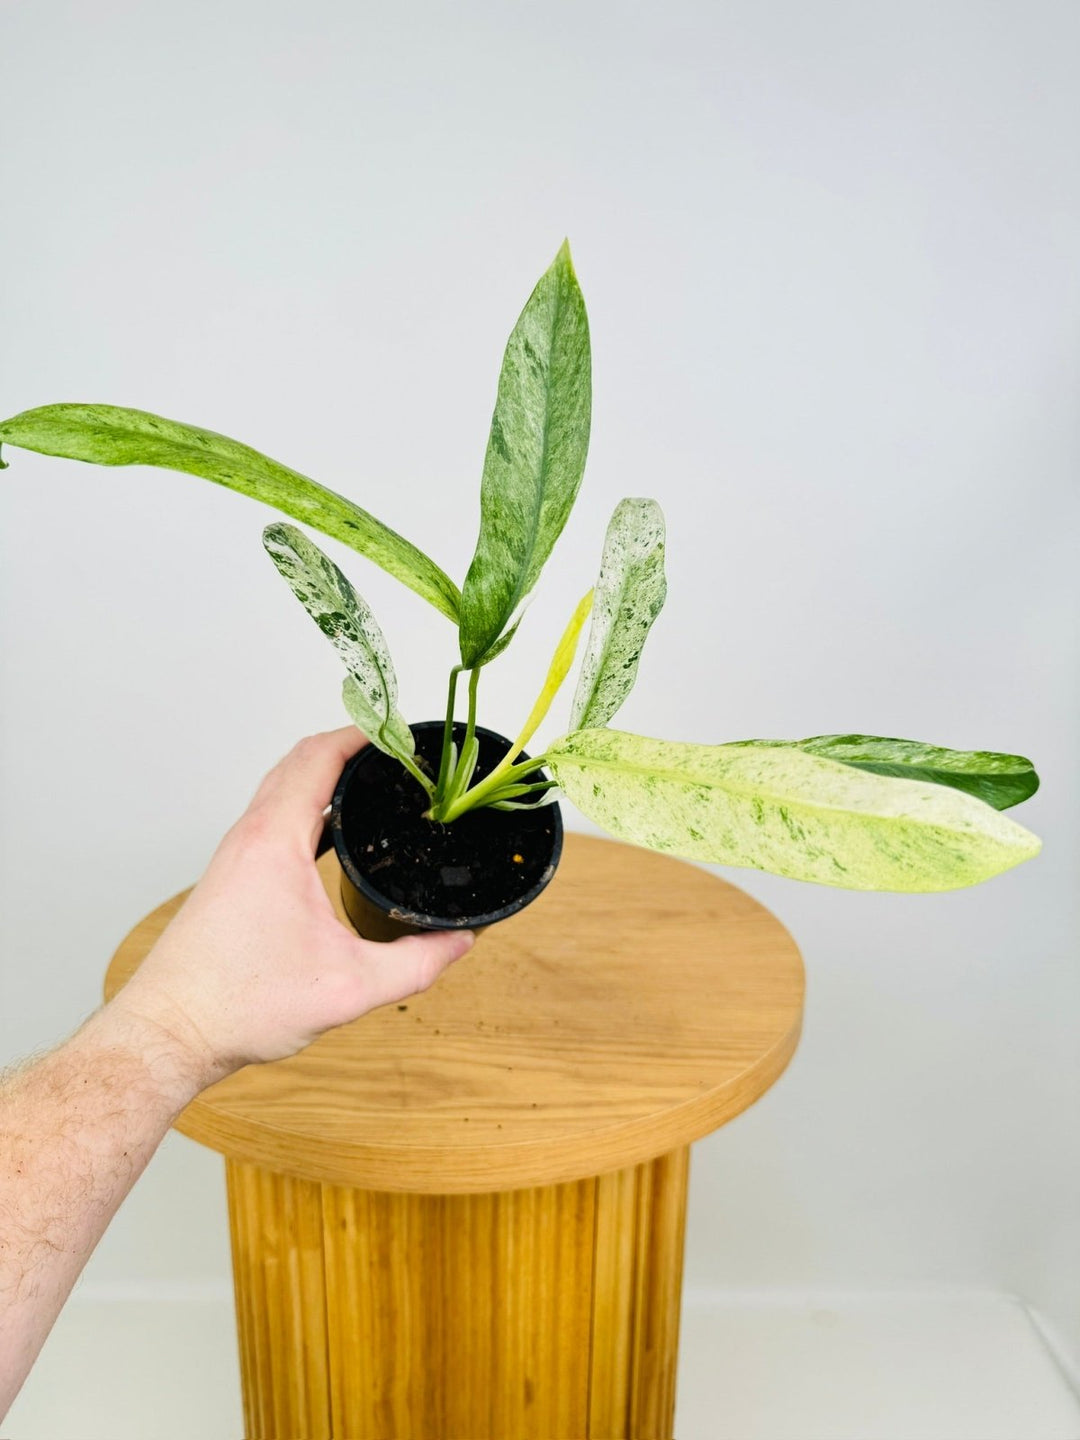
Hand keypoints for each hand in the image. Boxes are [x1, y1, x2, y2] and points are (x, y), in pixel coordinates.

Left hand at [107, 727, 474, 1093]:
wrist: (172, 1031)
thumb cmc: (239, 1004)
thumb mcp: (349, 987)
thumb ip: (416, 963)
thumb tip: (459, 942)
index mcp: (275, 842)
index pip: (319, 758)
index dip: (363, 735)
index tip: (401, 733)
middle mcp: (250, 837)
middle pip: (299, 762)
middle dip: (348, 746)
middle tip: (396, 751)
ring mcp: (237, 855)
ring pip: (281, 788)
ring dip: (323, 773)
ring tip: (371, 781)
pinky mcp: (232, 876)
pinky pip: (273, 817)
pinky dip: (306, 804)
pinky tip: (334, 832)